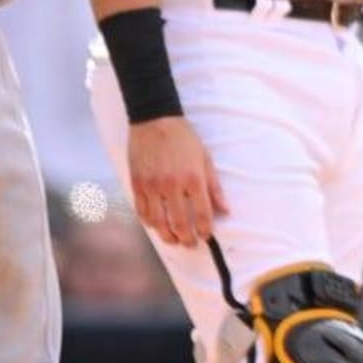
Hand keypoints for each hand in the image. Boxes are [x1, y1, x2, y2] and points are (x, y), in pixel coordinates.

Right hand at [127, 116, 227, 246]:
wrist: (155, 119)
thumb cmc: (183, 138)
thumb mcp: (205, 158)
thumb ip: (215, 187)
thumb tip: (225, 209)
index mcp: (193, 178)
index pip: (202, 214)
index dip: (205, 231)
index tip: (206, 236)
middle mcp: (172, 185)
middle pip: (179, 224)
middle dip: (186, 239)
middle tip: (190, 243)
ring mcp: (152, 186)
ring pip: (159, 223)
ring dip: (167, 237)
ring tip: (174, 240)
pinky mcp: (137, 184)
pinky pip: (142, 212)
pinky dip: (150, 223)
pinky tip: (156, 225)